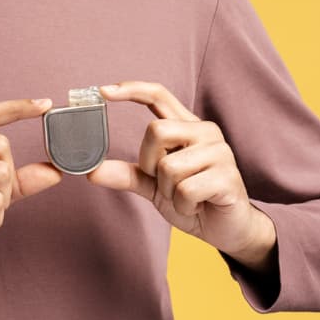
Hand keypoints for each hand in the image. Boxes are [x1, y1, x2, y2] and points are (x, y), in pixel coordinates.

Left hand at [87, 81, 276, 272]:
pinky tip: (197, 207)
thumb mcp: (154, 187)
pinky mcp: (228, 177)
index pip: (158, 95)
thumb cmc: (194, 201)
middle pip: (156, 130)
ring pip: (168, 167)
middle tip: (164, 183)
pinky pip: (185, 191)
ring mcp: (219, 152)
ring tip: (185, 197)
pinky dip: (182, 206)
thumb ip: (128, 175)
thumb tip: (92, 172)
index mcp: (187, 127)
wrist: (227, 230)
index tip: (103, 91)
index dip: (131, 89)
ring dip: (168, 192)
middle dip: (149, 163)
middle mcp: (205, 132)